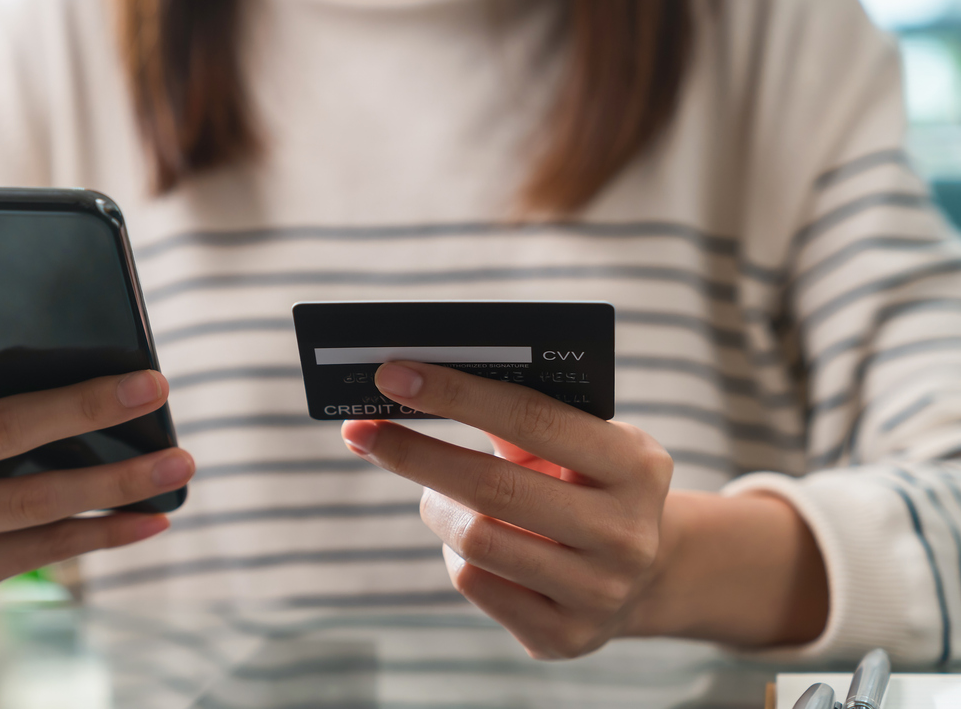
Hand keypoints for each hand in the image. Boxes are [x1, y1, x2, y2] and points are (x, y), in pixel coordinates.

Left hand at [339, 361, 827, 658]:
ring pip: (475, 540)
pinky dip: (457, 553)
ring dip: (436, 507)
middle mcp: (627, 534)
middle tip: (362, 432)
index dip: (454, 394)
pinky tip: (469, 540)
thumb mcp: (581, 440)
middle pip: (491, 488)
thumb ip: (517, 415)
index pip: (530, 418)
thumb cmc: (588, 482)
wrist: (650, 571)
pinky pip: (475, 584)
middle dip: (414, 453)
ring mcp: (599, 594)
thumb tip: (410, 384)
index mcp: (637, 465)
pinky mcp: (564, 637)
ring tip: (431, 492)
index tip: (392, 375)